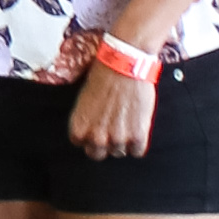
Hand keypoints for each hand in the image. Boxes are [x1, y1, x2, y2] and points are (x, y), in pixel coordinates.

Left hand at [66, 41, 158, 156]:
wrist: (124, 64)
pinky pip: (138, 151)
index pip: (82, 145)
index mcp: (79, 129)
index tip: (98, 127)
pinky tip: (137, 125)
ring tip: (127, 121)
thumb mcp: (84, 100)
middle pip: (99, 154)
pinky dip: (139, 141)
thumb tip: (93, 130)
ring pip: (120, 152)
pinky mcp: (138, 136)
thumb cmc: (103, 76)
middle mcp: (96, 138)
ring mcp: (117, 139)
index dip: (91, 135)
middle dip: (106, 143)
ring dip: (124, 141)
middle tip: (113, 128)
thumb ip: (87, 120)